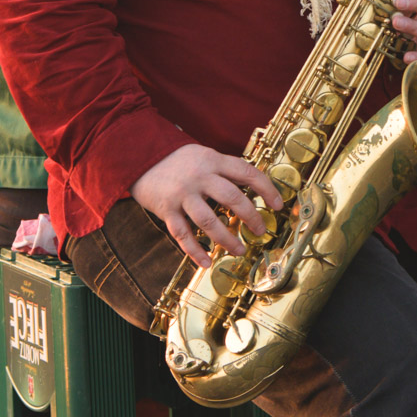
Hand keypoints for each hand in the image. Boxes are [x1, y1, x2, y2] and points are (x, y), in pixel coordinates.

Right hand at [130, 145, 283, 268]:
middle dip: (250, 216)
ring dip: (226, 239)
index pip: (247, 172)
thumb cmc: (178, 160)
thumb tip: (252, 188)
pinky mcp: (166, 209)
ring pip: (208, 220)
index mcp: (213, 160)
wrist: (138, 156)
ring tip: (239, 250)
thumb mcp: (204, 155)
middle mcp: (199, 176)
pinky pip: (182, 234)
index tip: (278, 205)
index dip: (266, 189)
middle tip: (260, 230)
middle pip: (231, 197)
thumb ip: (224, 169)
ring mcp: (182, 194)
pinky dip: (195, 250)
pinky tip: (206, 262)